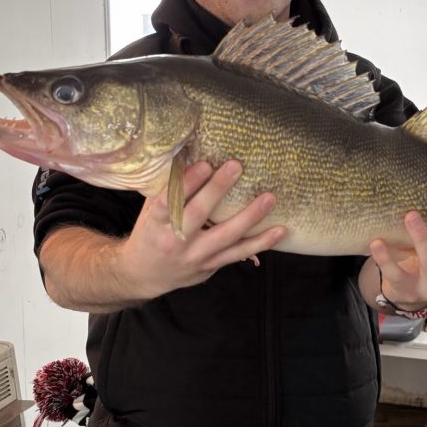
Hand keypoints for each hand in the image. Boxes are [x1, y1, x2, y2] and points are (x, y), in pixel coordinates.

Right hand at [116, 160, 286, 299]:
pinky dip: (261, 243)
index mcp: (155, 223)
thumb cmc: (150, 233)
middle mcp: (175, 241)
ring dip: (249, 217)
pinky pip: (239, 254)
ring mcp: (196, 256)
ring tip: (269, 198)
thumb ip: (168, 187)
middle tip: (236, 167)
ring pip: (225, 237)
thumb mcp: (150, 210)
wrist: (146, 274)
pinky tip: (280, 230)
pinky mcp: (211, 265)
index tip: (204, 164)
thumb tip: (188, 152)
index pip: (168, 202)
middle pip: (198, 214)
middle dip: (218, 190)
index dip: (186, 183)